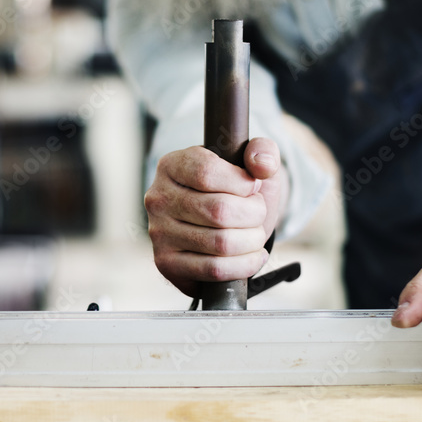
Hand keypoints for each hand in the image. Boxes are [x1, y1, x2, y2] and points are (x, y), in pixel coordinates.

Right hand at [144, 138, 284, 295]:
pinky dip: (244, 265)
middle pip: (219, 211)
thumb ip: (262, 151)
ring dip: (253, 240)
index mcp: (172, 165)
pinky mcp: (167, 264)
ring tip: (256, 233)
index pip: (207, 172)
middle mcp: (158, 198)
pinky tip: (253, 255)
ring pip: (221, 243)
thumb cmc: (236, 190)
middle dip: (254, 214)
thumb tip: (262, 165)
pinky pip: (214, 270)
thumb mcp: (251, 163)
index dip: (242, 183)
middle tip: (258, 213)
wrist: (224, 224)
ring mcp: (159, 233)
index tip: (252, 187)